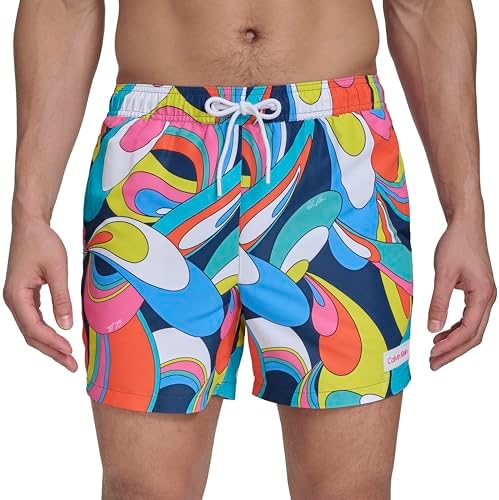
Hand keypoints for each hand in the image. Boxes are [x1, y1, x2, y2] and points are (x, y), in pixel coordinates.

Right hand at [3, 220, 76, 371]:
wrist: (30, 226)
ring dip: (49, 344)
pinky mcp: (24, 295)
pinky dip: (47, 331)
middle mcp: (13, 300)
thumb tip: (66, 326)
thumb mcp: (57, 270)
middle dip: (52, 351)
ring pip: (32, 329)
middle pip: (31, 335)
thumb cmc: (43, 243)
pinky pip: (34, 320)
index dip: (53, 342)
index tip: (70, 352)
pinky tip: (59, 338)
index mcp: (16, 295)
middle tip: (72, 365)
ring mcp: (17, 299)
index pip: (35, 328)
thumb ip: (61, 299)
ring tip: (67, 358)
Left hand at [428, 220, 495, 369]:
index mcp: (483, 296)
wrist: (465, 225)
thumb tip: (433, 328)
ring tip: (434, 352)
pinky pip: (468, 318)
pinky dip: (455, 329)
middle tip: (433, 363)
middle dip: (453, 351)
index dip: (450, 347)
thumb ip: (439, 302)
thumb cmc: (456, 245)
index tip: (433, 356)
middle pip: (473, 336)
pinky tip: (440, 333)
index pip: (468, 331)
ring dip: (454, 342)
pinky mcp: (476, 293)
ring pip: (472, 329)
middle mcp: (487, 299)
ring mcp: (484, 297)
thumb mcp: (444, 274)